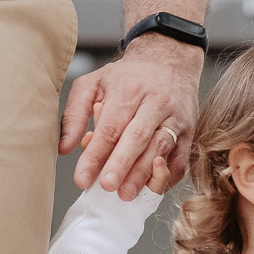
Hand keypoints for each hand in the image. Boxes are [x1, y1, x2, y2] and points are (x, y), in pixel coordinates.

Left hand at [61, 36, 201, 199]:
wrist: (170, 58)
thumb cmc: (127, 76)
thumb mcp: (93, 83)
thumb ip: (74, 113)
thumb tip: (64, 147)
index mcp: (129, 90)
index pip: (110, 127)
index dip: (95, 154)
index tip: (81, 178)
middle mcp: (155, 103)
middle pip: (137, 137)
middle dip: (121, 164)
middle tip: (106, 186)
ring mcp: (175, 118)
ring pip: (160, 149)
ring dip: (144, 175)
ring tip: (126, 194)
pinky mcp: (190, 132)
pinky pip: (181, 158)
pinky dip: (167, 176)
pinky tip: (151, 188)